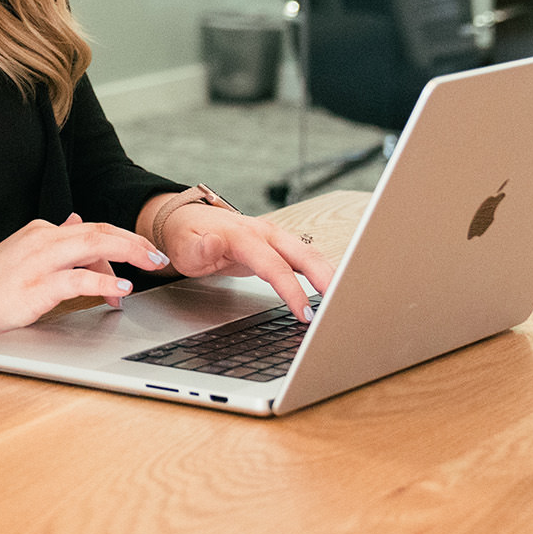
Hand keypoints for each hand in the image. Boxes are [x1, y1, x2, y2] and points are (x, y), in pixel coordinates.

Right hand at [0, 213, 169, 345]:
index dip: (120, 244)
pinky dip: (102, 282)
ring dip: (127, 254)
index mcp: (40, 231)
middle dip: (134, 242)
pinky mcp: (34, 289)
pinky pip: (76, 279)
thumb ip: (52, 238)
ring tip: (150, 265)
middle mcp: (42, 240)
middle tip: (158, 256)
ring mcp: (38, 263)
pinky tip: (120, 290)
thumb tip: (75, 220)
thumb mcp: (22, 252)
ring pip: (93, 247)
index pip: (91, 231)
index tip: (141, 257)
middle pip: (99, 232)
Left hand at [141, 200, 333, 323]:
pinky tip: (333, 290)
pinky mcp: (277, 245)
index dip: (292, 290)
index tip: (305, 313)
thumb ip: (198, 248)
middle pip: (304, 254)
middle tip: (344, 304)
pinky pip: (304, 258)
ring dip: (329, 275)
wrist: (185, 220)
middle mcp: (264, 232)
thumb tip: (213, 242)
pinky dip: (321, 273)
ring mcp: (273, 237)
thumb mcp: (184, 246)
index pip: (274, 266)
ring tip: (348, 302)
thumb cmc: (186, 236)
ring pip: (310, 254)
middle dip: (327, 278)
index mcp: (243, 235)